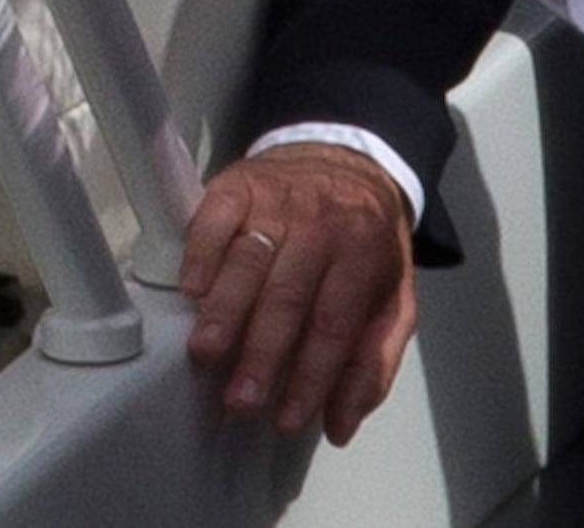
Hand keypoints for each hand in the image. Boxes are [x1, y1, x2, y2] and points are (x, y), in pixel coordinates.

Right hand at [180, 143, 417, 442]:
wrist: (344, 158)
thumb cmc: (364, 241)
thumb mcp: (392, 297)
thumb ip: (372, 363)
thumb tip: (340, 426)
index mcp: (363, 250)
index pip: (335, 323)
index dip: (312, 376)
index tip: (288, 419)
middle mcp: (320, 220)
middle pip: (288, 295)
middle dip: (263, 353)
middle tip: (240, 400)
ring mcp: (277, 198)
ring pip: (249, 260)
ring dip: (225, 310)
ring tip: (207, 354)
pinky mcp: (238, 183)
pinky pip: (214, 218)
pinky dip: (201, 254)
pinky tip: (191, 290)